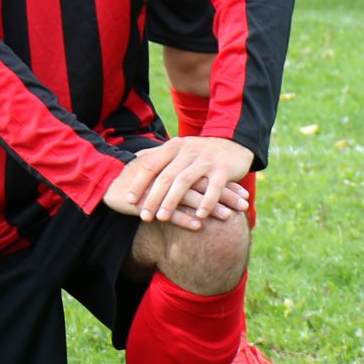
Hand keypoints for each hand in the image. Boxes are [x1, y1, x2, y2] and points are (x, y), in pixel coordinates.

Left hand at [105, 137, 253, 226]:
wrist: (234, 145)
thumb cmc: (200, 152)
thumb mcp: (179, 148)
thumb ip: (158, 153)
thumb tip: (134, 156)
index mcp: (174, 147)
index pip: (151, 165)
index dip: (139, 182)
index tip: (129, 199)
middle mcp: (188, 151)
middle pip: (166, 176)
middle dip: (153, 197)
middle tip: (144, 216)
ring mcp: (206, 159)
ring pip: (185, 181)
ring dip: (172, 201)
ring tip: (162, 218)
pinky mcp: (224, 169)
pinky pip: (214, 187)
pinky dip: (207, 202)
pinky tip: (199, 216)